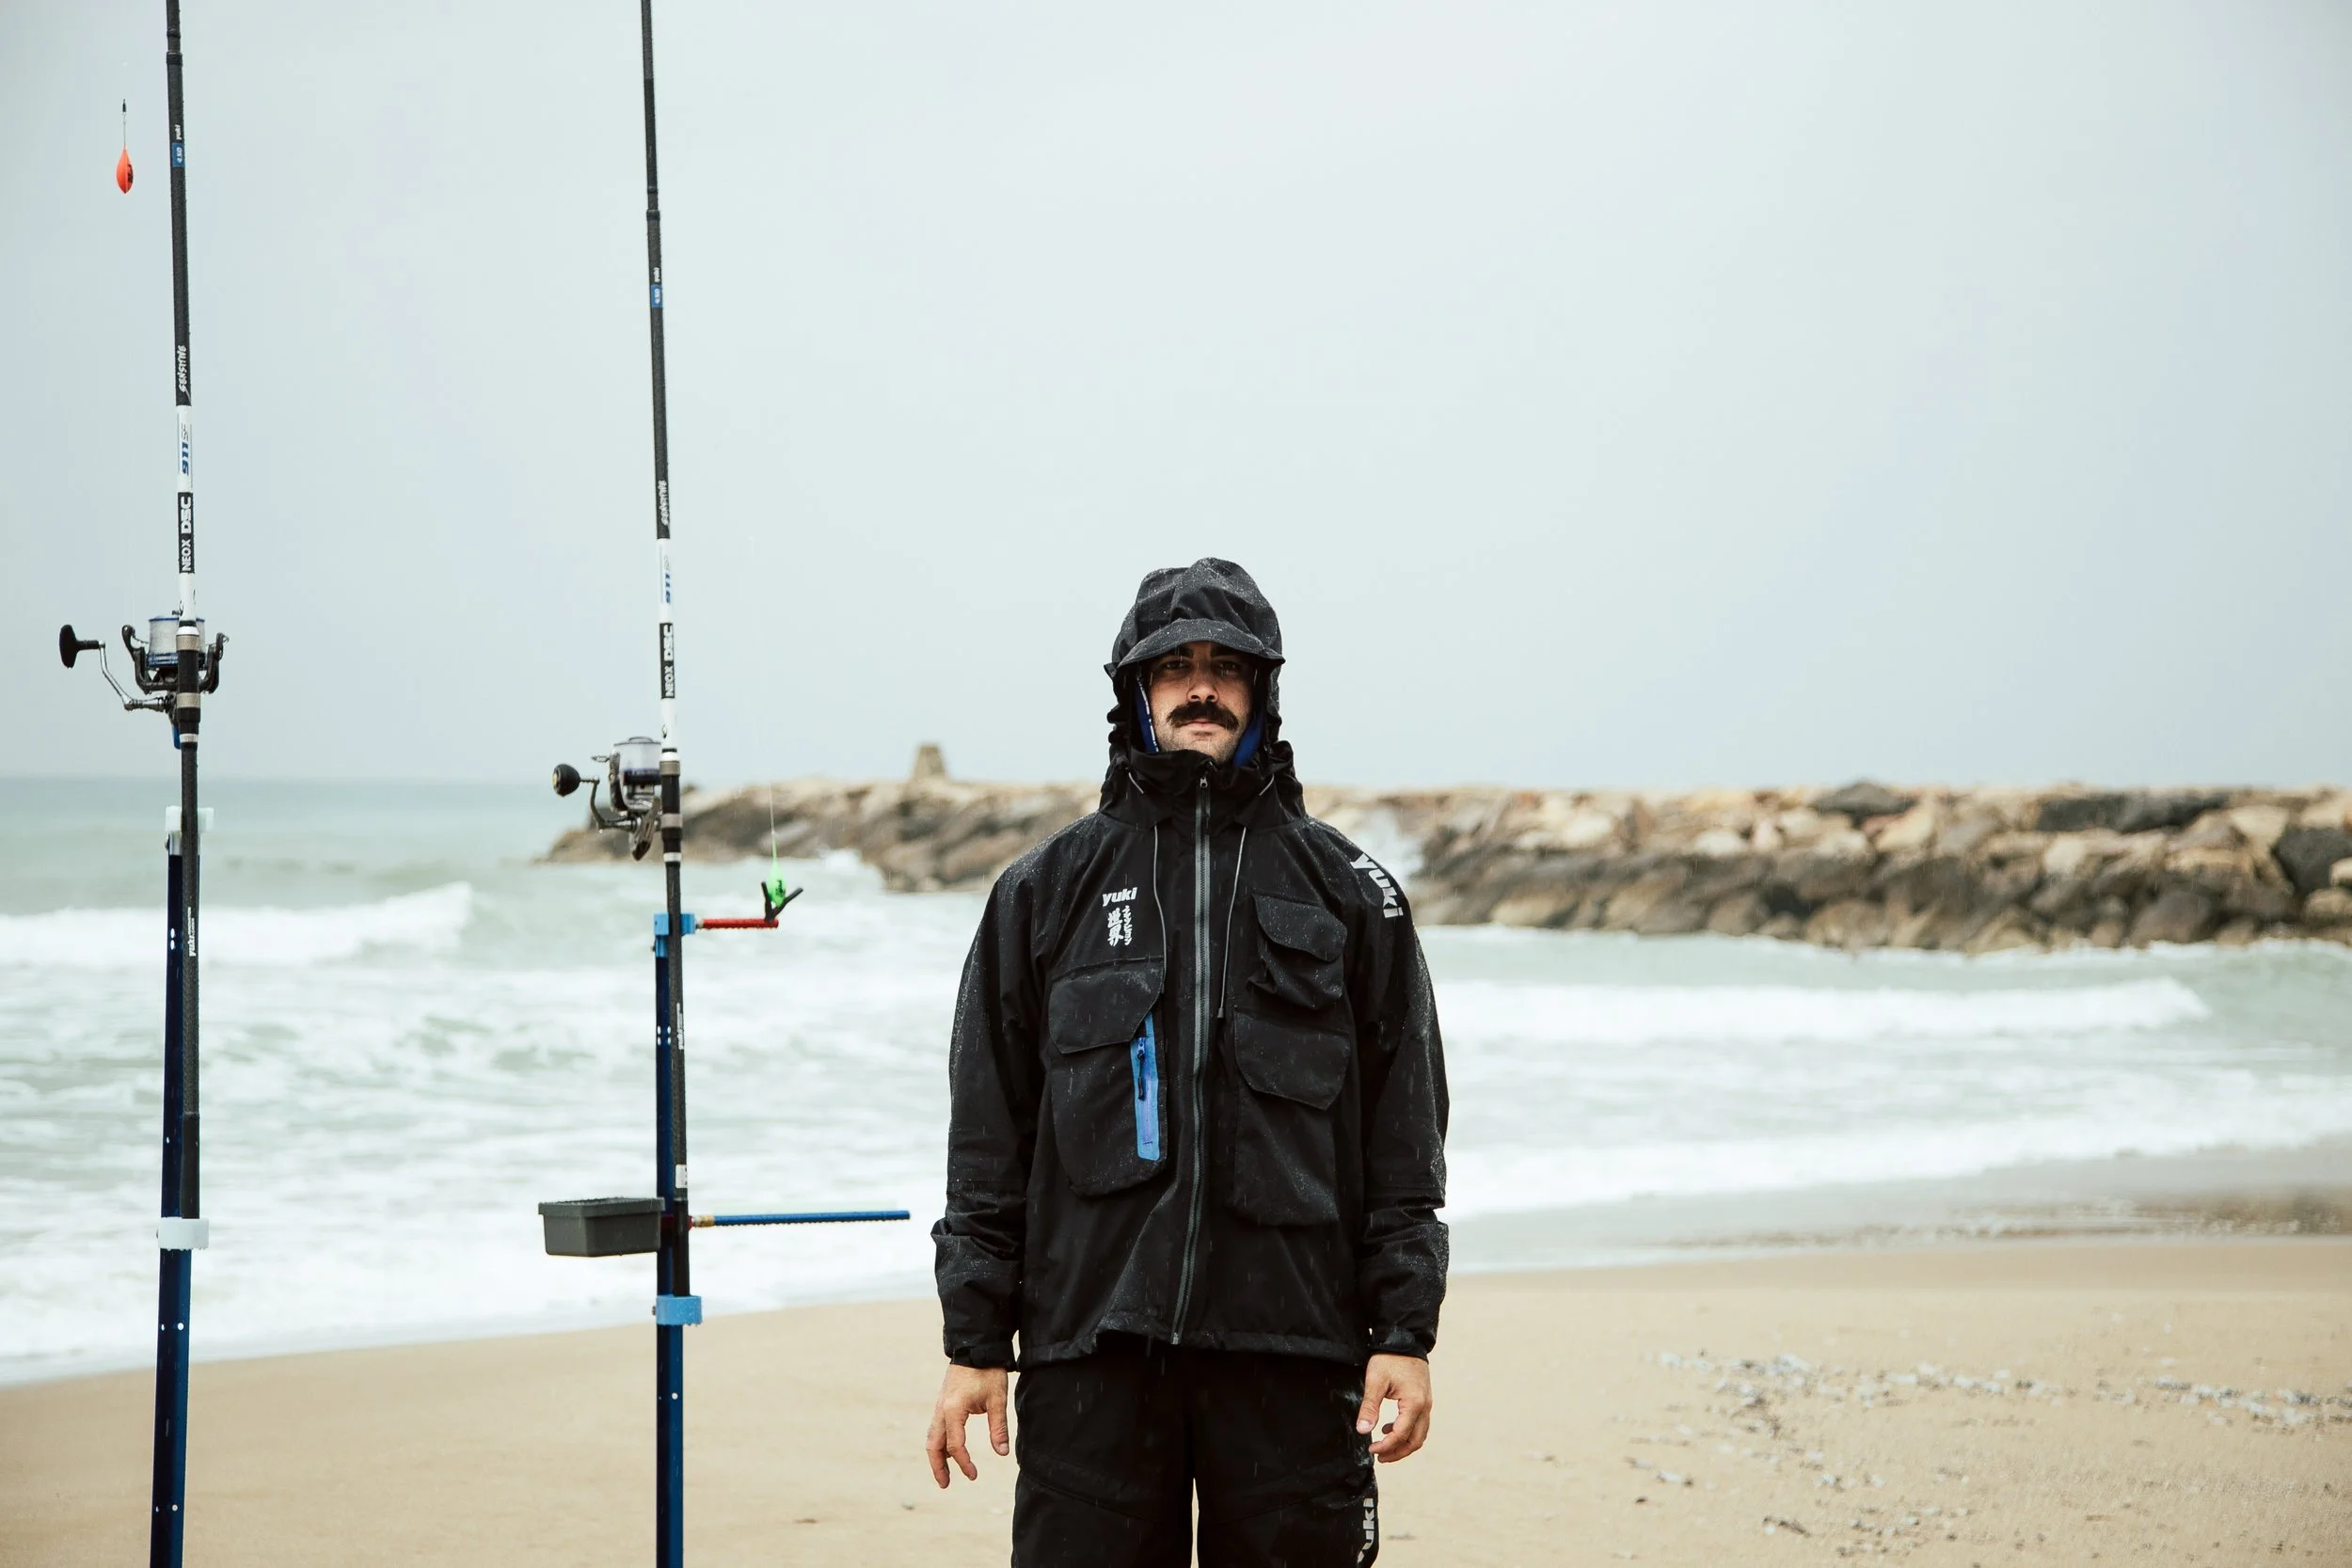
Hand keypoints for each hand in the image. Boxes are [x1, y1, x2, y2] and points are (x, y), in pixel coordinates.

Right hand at [925, 1362, 1009, 1486]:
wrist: (976, 1347)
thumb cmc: (988, 1371)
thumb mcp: (997, 1399)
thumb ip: (998, 1427)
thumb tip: (1002, 1453)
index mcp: (953, 1409)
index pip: (955, 1445)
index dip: (964, 1463)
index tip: (973, 1475)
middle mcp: (941, 1409)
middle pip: (933, 1445)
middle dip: (937, 1467)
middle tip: (945, 1485)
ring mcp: (939, 1405)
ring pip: (932, 1437)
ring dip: (936, 1456)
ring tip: (945, 1474)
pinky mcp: (943, 1402)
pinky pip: (936, 1428)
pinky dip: (939, 1443)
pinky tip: (949, 1451)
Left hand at [1356, 1353, 1432, 1462]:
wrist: (1406, 1339)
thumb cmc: (1390, 1358)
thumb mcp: (1375, 1381)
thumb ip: (1370, 1407)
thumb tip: (1363, 1431)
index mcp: (1414, 1404)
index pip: (1401, 1435)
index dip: (1386, 1446)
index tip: (1371, 1449)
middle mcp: (1425, 1407)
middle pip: (1415, 1441)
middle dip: (1397, 1452)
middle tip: (1379, 1457)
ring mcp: (1427, 1404)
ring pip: (1420, 1434)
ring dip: (1403, 1444)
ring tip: (1384, 1448)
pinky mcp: (1425, 1400)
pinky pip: (1419, 1424)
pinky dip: (1407, 1432)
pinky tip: (1389, 1428)